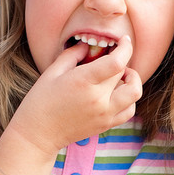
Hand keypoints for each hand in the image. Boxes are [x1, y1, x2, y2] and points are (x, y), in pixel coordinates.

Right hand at [9, 37, 141, 154]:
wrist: (39, 134)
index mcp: (84, 81)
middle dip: (121, 61)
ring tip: (120, 76)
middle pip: (124, 73)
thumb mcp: (52, 71)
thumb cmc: (41, 100)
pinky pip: (129, 110)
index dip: (125, 47)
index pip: (117, 62)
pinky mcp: (106, 124)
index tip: (124, 40)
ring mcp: (104, 114)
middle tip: (111, 58)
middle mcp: (98, 99)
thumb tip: (87, 45)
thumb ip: (72, 54)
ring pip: (134, 92)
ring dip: (132, 80)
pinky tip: (117, 93)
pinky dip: (129, 99)